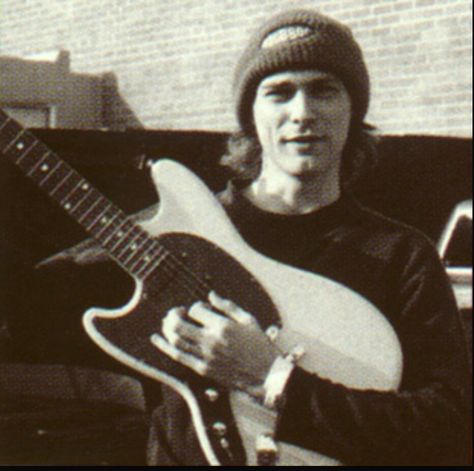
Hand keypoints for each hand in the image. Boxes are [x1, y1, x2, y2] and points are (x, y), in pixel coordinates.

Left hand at [151, 291, 279, 398]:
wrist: (265, 374)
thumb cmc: (259, 345)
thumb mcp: (247, 319)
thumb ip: (227, 306)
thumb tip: (210, 295)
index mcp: (222, 326)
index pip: (196, 310)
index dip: (195, 306)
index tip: (201, 309)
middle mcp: (210, 340)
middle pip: (178, 324)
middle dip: (173, 315)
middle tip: (177, 313)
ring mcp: (205, 356)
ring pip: (175, 339)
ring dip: (167, 328)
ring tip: (169, 323)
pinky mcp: (202, 369)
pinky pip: (178, 356)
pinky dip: (164, 347)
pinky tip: (157, 339)